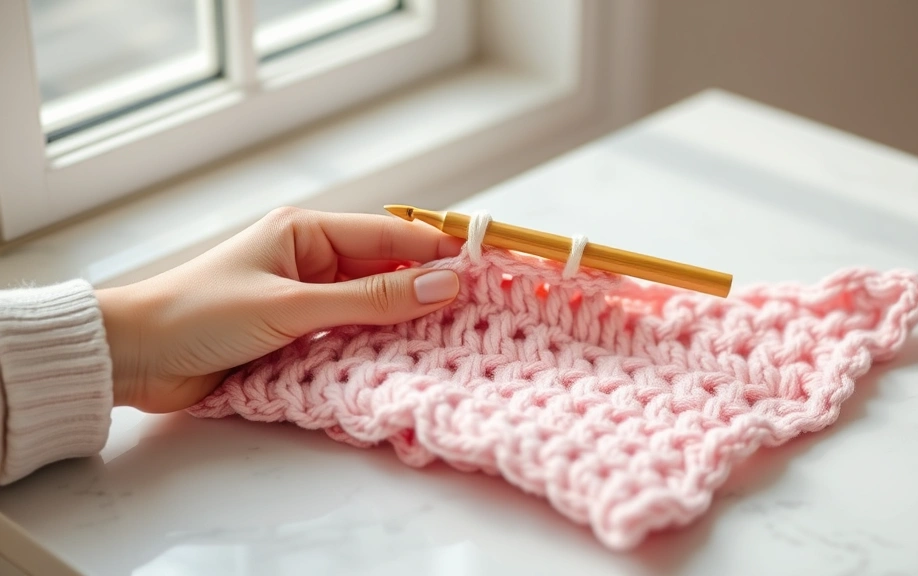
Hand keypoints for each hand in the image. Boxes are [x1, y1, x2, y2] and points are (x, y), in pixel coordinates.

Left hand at [96, 207, 462, 412]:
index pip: (390, 235)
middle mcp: (311, 260)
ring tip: (457, 334)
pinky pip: (352, 332)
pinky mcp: (298, 333)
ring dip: (406, 319)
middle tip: (481, 308)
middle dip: (428, 287)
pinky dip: (378, 343)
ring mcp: (306, 298)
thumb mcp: (293, 306)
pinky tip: (409, 355)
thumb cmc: (202, 315)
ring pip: (373, 304)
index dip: (438, 251)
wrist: (137, 358)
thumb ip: (370, 299)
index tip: (485, 267)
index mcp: (307, 232)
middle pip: (387, 269)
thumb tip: (443, 284)